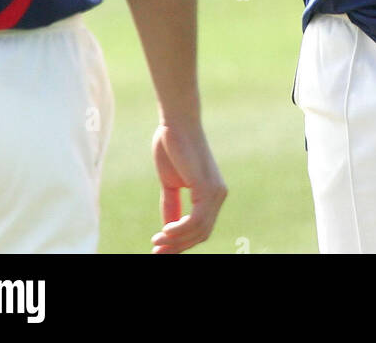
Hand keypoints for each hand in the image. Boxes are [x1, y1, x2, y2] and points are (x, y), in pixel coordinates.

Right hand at [149, 121, 226, 253]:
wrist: (176, 124)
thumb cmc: (173, 148)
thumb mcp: (170, 184)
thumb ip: (171, 205)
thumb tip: (167, 230)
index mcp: (212, 194)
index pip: (201, 229)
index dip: (181, 244)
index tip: (159, 251)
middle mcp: (219, 194)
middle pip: (201, 234)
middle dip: (177, 247)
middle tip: (155, 251)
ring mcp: (216, 191)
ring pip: (199, 230)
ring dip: (175, 240)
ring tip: (156, 241)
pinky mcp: (207, 186)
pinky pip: (196, 220)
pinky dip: (179, 230)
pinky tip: (165, 231)